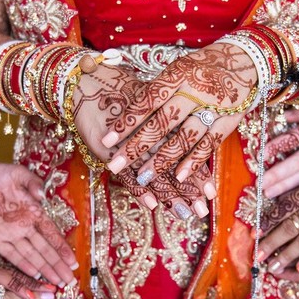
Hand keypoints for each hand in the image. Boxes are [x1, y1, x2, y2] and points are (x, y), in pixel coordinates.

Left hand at [0, 163, 76, 286]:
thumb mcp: (17, 173)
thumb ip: (32, 183)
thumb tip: (42, 195)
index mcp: (33, 211)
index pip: (52, 234)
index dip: (62, 248)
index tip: (74, 262)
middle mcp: (25, 226)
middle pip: (44, 250)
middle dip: (57, 266)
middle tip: (70, 281)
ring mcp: (10, 234)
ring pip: (31, 255)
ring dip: (43, 269)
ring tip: (56, 283)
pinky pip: (9, 254)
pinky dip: (21, 265)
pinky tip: (33, 275)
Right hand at [73, 63, 214, 217]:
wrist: (86, 84)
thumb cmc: (121, 94)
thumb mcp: (149, 106)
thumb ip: (166, 124)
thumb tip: (189, 141)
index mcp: (164, 121)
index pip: (186, 151)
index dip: (199, 174)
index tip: (211, 193)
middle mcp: (151, 133)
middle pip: (174, 165)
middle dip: (189, 190)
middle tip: (202, 211)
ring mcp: (130, 144)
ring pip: (155, 173)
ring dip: (170, 195)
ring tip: (183, 214)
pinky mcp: (110, 152)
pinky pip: (128, 174)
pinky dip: (141, 190)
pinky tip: (153, 205)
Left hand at [101, 41, 256, 188]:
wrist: (248, 59)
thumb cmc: (204, 66)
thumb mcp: (179, 69)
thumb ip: (159, 90)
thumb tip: (127, 110)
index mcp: (177, 75)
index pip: (147, 101)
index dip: (127, 121)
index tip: (107, 140)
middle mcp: (194, 90)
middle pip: (162, 123)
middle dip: (137, 146)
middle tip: (116, 165)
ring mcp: (213, 107)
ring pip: (184, 137)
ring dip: (163, 159)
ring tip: (144, 176)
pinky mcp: (230, 120)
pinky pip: (210, 144)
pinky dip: (194, 161)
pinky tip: (179, 177)